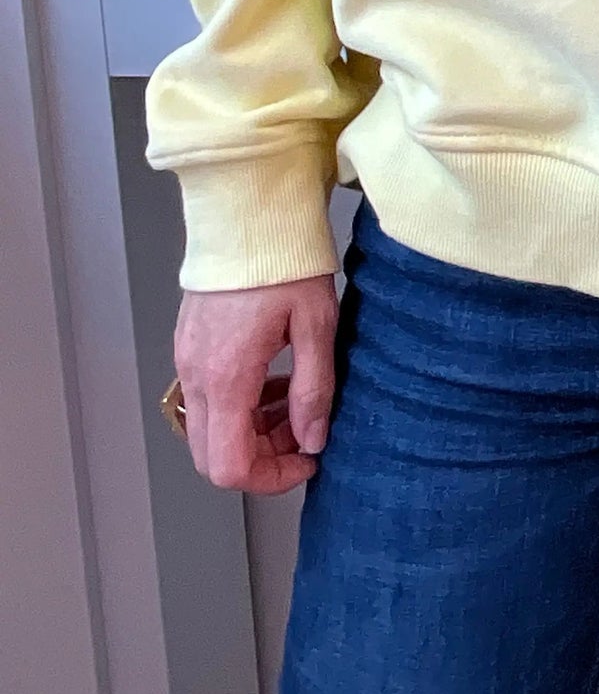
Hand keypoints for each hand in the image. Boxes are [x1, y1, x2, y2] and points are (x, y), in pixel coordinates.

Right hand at [173, 275, 337, 493]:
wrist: (248, 214)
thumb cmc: (283, 260)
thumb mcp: (316, 324)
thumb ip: (314, 389)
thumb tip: (314, 439)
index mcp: (226, 377)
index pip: (231, 467)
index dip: (272, 478)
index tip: (307, 460)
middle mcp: (196, 375)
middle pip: (213, 457)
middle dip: (262, 458)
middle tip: (302, 432)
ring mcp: (187, 361)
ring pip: (209, 429)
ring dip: (252, 431)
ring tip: (295, 399)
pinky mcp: (189, 346)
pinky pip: (206, 397)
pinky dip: (239, 404)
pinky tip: (273, 378)